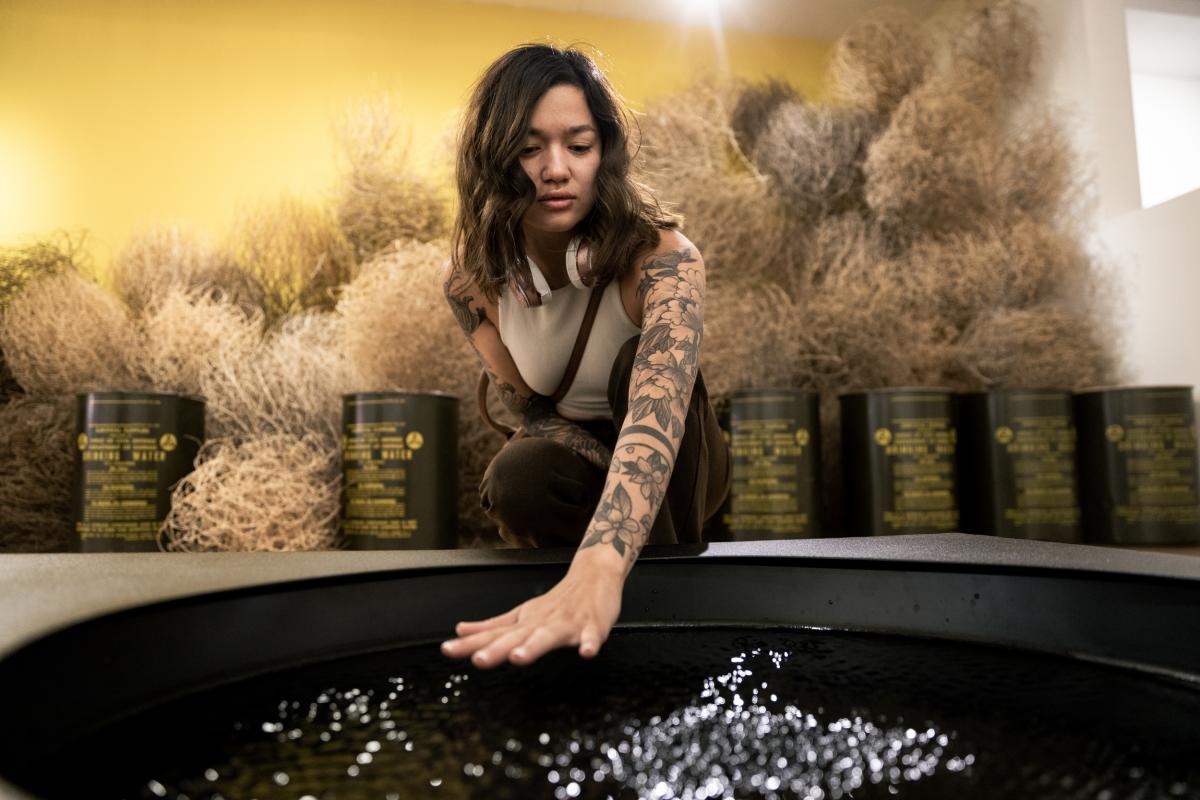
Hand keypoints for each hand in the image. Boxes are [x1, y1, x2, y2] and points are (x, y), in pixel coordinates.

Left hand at [441, 552, 624, 667]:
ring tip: (519, 657)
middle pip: (516, 637)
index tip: (448, 650)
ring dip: (534, 647)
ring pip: (548, 636)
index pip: (492, 635)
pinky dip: (589, 643)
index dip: (470, 644)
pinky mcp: (592, 625)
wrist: (594, 575)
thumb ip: (492, 626)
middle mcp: (541, 623)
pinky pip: (591, 636)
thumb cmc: (557, 601)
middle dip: (498, 649)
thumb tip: (460, 630)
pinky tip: (586, 653)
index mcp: (524, 623)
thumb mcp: (521, 614)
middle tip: (479, 660)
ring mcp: (567, 623)